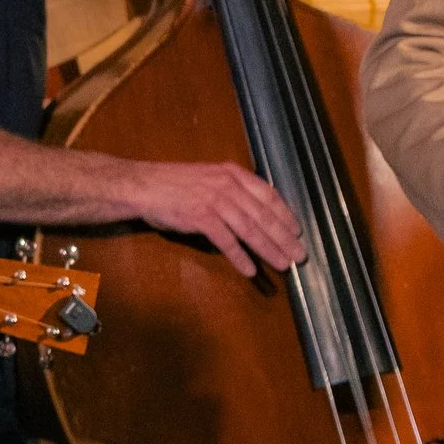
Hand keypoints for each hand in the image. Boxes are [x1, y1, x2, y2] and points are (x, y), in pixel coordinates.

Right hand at [132, 160, 303, 276]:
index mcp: (232, 173)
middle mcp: (227, 185)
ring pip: (250, 229)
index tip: (298, 231)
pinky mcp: (201, 217)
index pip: (268, 195)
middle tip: (299, 255)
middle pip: (263, 215)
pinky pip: (226, 241)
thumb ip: (232, 190)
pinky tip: (250, 270)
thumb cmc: (175, 184)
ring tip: (283, 265)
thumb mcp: (209, 178)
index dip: (285, 214)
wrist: (144, 186)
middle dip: (284, 237)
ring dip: (269, 249)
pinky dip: (240, 256)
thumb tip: (256, 211)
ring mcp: (214, 200)